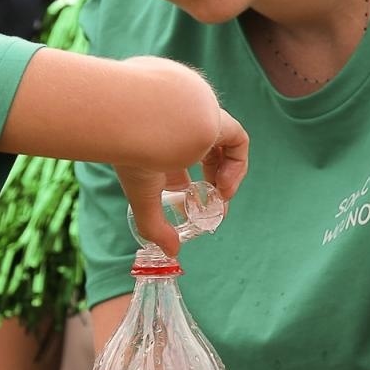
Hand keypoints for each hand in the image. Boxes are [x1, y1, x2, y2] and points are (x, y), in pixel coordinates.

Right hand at [117, 107, 248, 255]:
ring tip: (221, 197)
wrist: (136, 118)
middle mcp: (179, 127)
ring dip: (226, 174)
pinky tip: (225, 185)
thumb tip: (171, 252)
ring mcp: (198, 118)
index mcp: (157, 141)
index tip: (196, 212)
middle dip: (213, 182)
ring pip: (222, 144)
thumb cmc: (132, 151)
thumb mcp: (142, 194)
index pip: (178, 163)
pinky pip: (237, 139)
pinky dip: (237, 164)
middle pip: (204, 152)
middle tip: (216, 206)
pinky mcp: (216, 116)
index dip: (190, 190)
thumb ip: (155, 224)